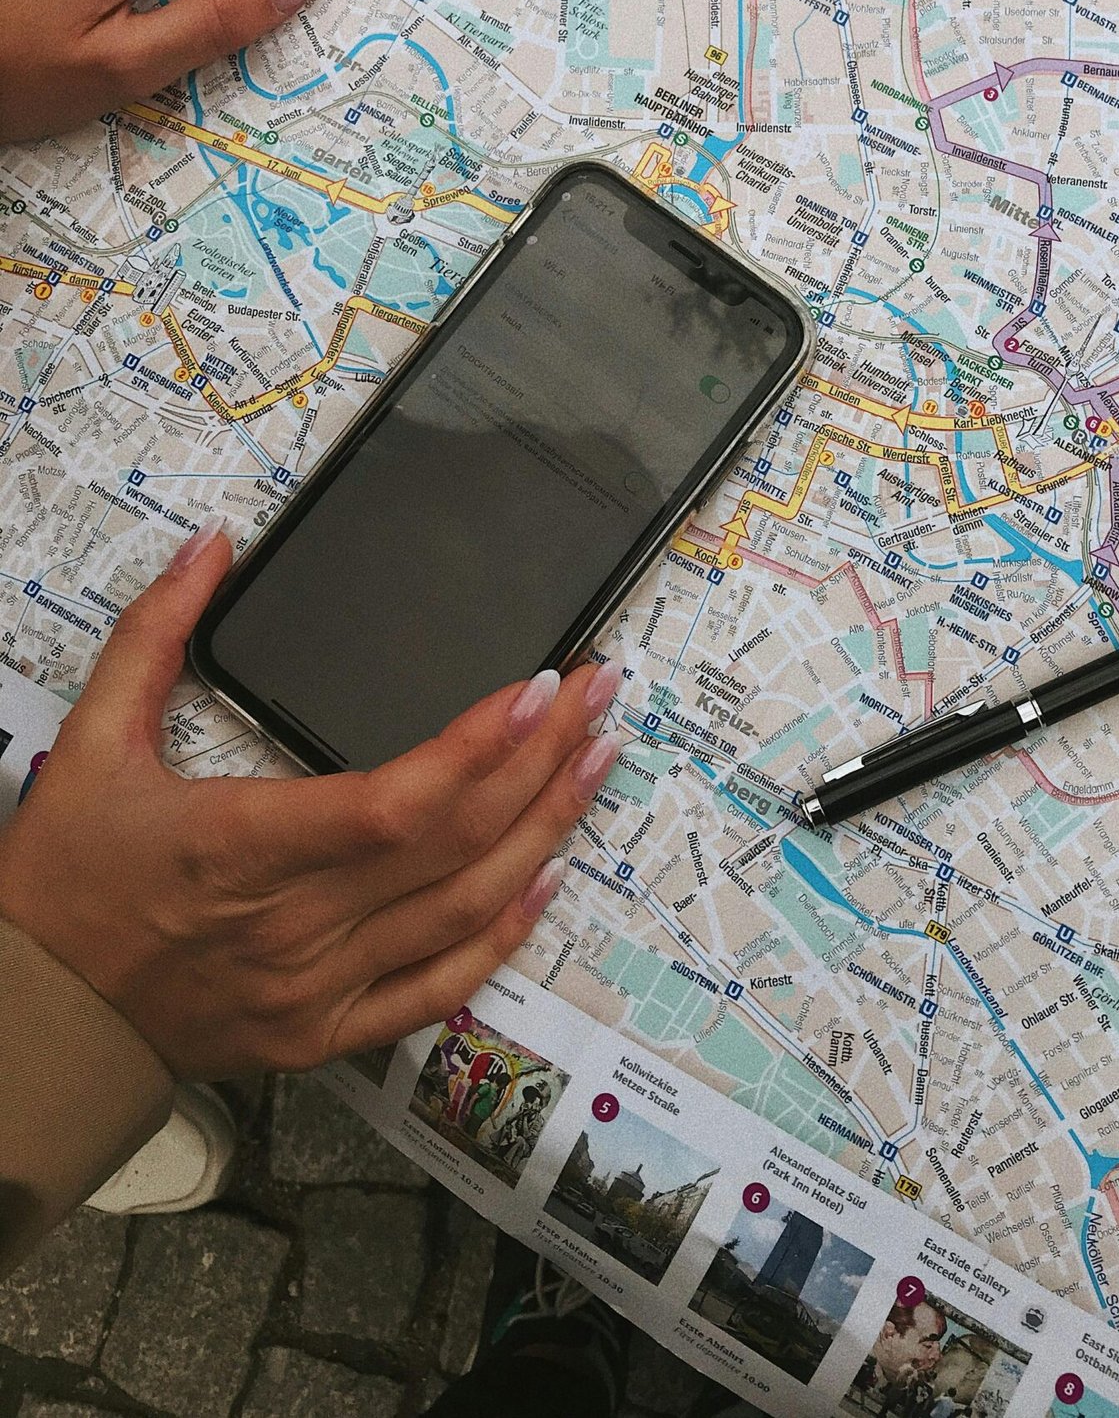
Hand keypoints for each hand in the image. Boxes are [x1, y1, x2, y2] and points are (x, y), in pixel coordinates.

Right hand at [0, 528, 623, 1079]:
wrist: (30, 1018)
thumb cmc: (63, 880)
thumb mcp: (91, 741)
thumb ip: (155, 635)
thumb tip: (213, 544)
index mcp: (241, 848)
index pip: (393, 802)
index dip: (478, 749)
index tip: (541, 689)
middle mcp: (295, 924)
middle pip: (454, 842)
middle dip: (543, 761)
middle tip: (604, 695)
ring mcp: (317, 986)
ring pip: (462, 907)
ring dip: (545, 830)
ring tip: (599, 759)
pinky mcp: (324, 1032)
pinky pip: (436, 988)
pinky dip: (502, 935)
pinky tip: (549, 875)